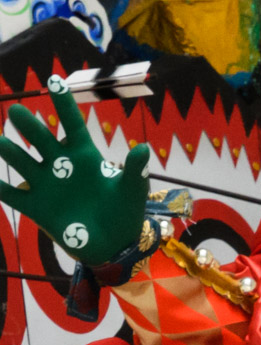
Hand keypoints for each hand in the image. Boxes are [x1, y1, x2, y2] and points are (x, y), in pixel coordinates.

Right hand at [0, 75, 149, 265]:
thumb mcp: (132, 190)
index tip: (53, 80)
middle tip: (17, 111)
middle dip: (29, 126)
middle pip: (41, 139)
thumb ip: (135, 170)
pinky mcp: (36, 207)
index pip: (72, 125)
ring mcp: (46, 185)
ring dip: (8, 150)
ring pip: (21, 161)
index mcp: (85, 156)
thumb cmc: (125, 212)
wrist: (114, 244)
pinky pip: (11, 195)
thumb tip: (144, 149)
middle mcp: (61, 165)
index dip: (63, 104)